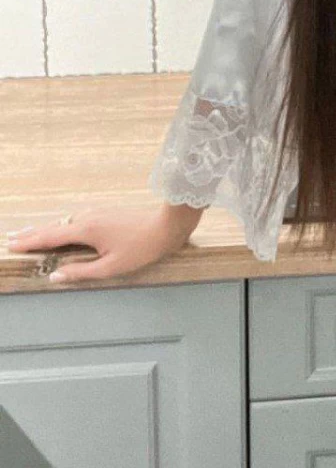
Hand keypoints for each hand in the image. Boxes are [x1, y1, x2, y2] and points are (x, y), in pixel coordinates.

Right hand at [4, 203, 202, 283]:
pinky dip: (62, 225)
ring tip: (31, 234)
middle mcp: (89, 217)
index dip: (30, 242)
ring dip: (47, 228)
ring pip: (66, 221)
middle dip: (33, 233)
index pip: (51, 237)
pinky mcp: (108, 213)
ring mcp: (99, 213)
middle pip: (55, 226)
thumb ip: (80, 272)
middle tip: (12, 237)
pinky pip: (77, 219)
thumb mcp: (111, 267)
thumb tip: (55, 275)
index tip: (11, 244)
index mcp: (86, 230)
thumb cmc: (142, 248)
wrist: (168, 225)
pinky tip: (62, 229)